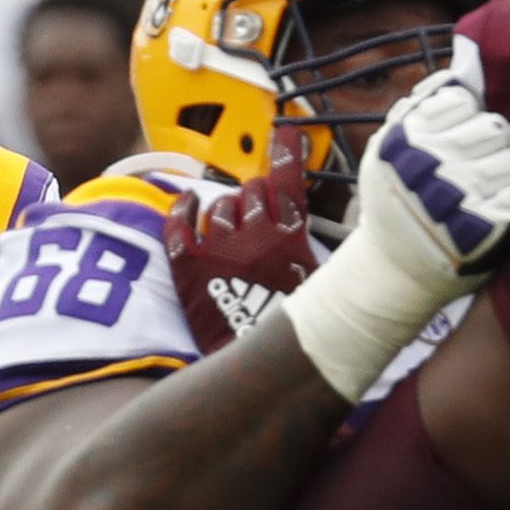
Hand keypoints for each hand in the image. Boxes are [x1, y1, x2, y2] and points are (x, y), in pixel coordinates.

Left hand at [164, 136, 315, 355]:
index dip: (288, 152)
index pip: (289, 178)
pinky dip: (182, 207)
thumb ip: (320, 246)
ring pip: (221, 204)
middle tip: (261, 214)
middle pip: (254, 190)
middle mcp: (255, 232)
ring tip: (234, 228)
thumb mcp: (322, 282)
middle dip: (259, 195)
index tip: (285, 133)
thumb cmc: (295, 331)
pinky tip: (186, 201)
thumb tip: (329, 227)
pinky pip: (180, 222)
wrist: (261, 375)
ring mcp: (219, 246)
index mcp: (292, 235)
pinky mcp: (189, 265)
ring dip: (229, 208)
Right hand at [276, 65, 509, 403]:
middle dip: (490, 141)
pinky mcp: (486, 228)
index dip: (465, 115)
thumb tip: (452, 77)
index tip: (458, 134)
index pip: (461, 101)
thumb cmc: (392, 205)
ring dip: (507, 168)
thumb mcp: (383, 153)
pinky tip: (501, 201)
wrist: (391, 273)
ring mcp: (460, 198)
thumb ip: (412, 112)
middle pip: (492, 127)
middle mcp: (432, 165)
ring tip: (490, 182)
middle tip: (480, 160)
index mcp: (405, 140)